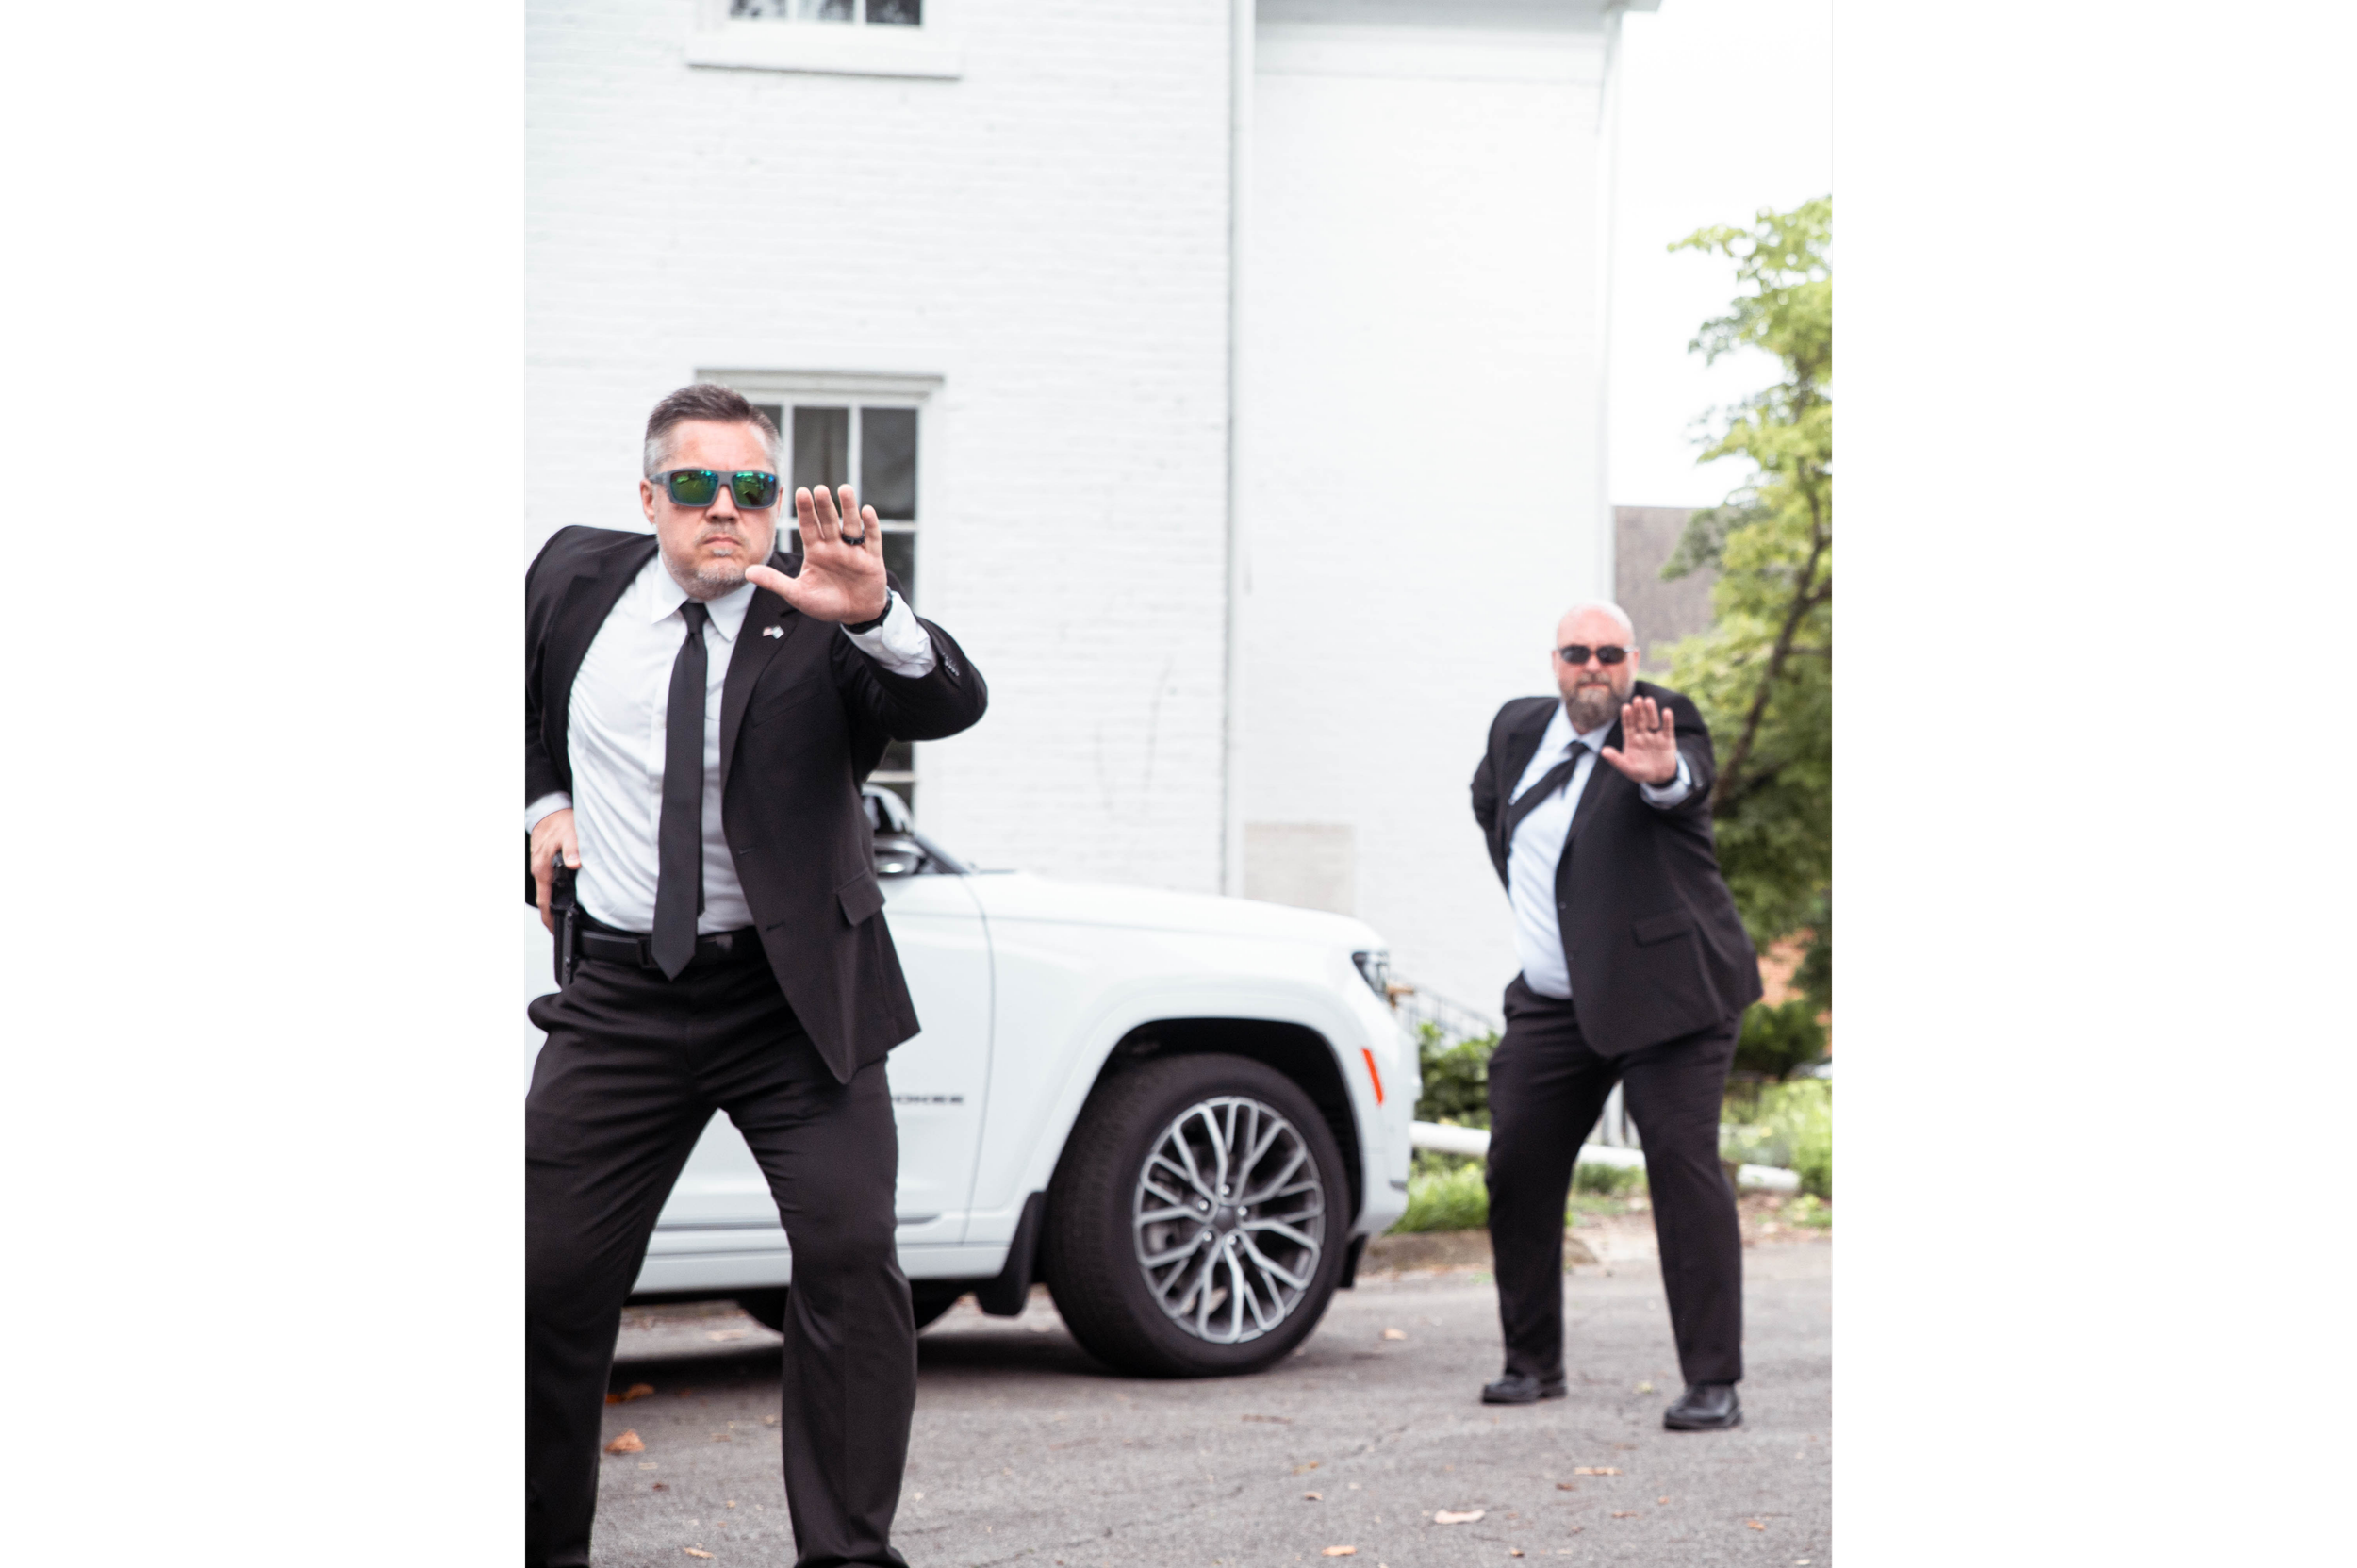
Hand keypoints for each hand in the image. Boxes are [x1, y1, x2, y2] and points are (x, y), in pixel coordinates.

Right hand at [532, 808, 579, 933]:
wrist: (548, 810)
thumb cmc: (559, 822)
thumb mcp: (570, 834)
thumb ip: (573, 850)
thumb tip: (575, 863)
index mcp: (543, 868)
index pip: (544, 900)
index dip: (549, 917)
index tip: (554, 929)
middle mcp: (538, 869)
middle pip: (544, 899)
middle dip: (550, 915)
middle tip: (559, 928)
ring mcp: (539, 866)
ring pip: (545, 891)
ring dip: (552, 904)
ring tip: (561, 916)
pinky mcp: (543, 863)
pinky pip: (546, 882)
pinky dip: (552, 892)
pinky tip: (561, 896)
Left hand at [745, 484, 889, 624]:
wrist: (855, 615)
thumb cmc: (826, 603)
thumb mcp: (798, 594)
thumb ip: (775, 582)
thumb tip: (747, 572)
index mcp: (816, 551)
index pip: (809, 527)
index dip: (805, 511)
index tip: (800, 491)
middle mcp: (834, 546)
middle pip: (828, 522)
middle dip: (824, 506)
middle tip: (819, 489)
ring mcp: (854, 551)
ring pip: (850, 525)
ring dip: (848, 508)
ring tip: (844, 489)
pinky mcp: (872, 559)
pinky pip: (872, 539)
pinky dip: (870, 525)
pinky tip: (866, 511)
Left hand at [1600, 696, 1679, 785]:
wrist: (1660, 777)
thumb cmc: (1641, 772)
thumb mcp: (1627, 767)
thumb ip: (1616, 759)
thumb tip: (1603, 751)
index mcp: (1631, 739)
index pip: (1628, 726)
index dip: (1627, 717)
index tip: (1625, 707)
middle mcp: (1643, 735)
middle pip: (1640, 721)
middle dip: (1638, 710)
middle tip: (1637, 699)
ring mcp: (1655, 736)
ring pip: (1653, 721)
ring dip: (1651, 712)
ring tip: (1649, 701)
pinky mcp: (1667, 740)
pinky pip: (1667, 729)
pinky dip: (1667, 721)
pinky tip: (1666, 711)